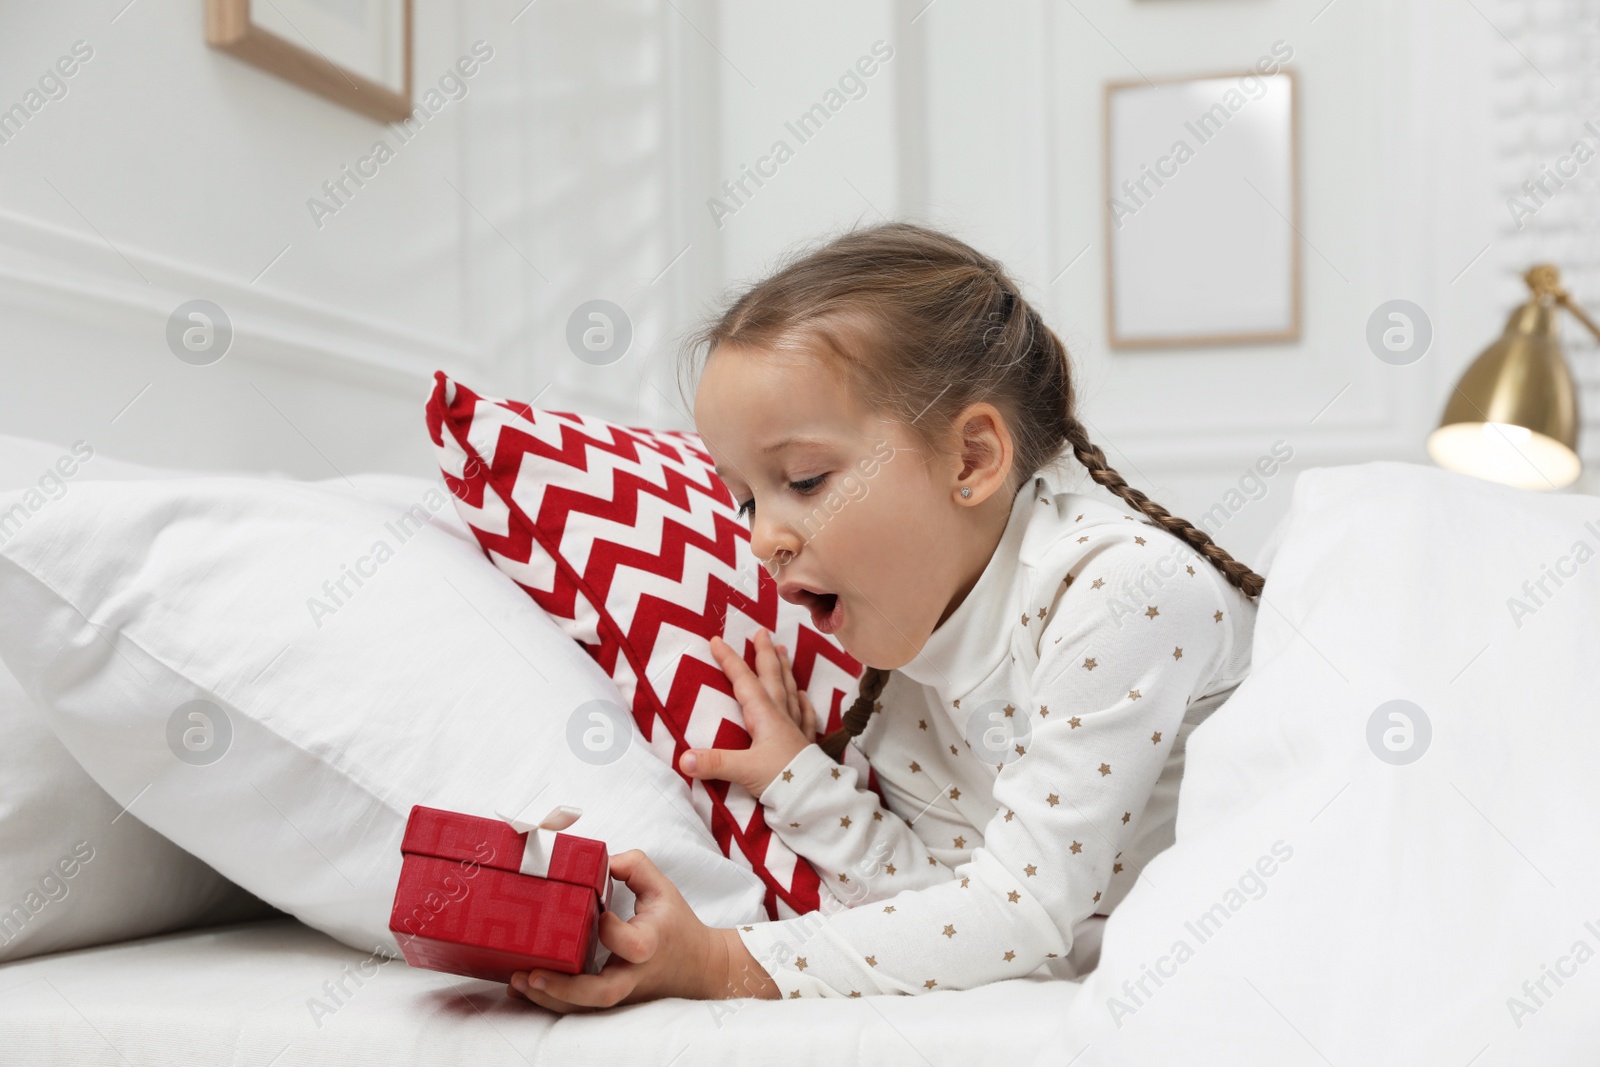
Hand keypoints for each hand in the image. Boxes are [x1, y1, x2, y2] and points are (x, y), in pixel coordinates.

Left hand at [507, 849, 735, 1010]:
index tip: (598, 912)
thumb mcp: (662, 888)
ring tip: (516, 981)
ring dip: (548, 998)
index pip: (631, 944)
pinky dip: (549, 1000)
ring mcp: (619, 991)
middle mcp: (632, 974)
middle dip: (565, 988)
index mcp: (649, 944)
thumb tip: (596, 862)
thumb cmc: (674, 924)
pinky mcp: (608, 999)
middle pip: (602, 993)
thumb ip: (633, 866)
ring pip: (583, 1006)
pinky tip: (521, 989)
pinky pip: (577, 1006)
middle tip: (532, 974)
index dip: (611, 930)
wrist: (696, 967)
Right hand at [681, 628, 815, 800]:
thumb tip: (683, 758)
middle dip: (765, 654)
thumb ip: (713, 762)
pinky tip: (805, 695)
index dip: (730, 660)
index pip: (744, 681)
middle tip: (763, 631)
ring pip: (790, 691)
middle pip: (772, 678)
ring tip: (784, 651)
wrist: (815, 799)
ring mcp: (796, 729)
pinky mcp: (806, 745)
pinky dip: (805, 704)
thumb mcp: (742, 770)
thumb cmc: (780, 780)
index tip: (717, 640)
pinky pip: (806, 717)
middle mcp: (781, 716)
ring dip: (785, 670)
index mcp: (764, 716)